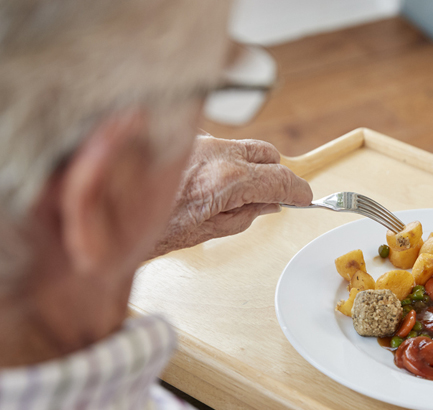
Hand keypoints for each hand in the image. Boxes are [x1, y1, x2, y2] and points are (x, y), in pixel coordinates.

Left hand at [151, 136, 311, 256]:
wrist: (111, 217)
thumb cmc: (155, 230)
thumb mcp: (212, 232)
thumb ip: (248, 214)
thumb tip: (270, 204)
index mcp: (228, 181)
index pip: (281, 178)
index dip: (298, 190)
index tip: (305, 198)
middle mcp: (216, 153)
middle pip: (268, 153)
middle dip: (276, 173)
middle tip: (274, 195)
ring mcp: (199, 142)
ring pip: (243, 146)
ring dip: (250, 165)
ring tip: (239, 190)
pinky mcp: (183, 138)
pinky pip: (216, 144)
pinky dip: (222, 159)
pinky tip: (209, 180)